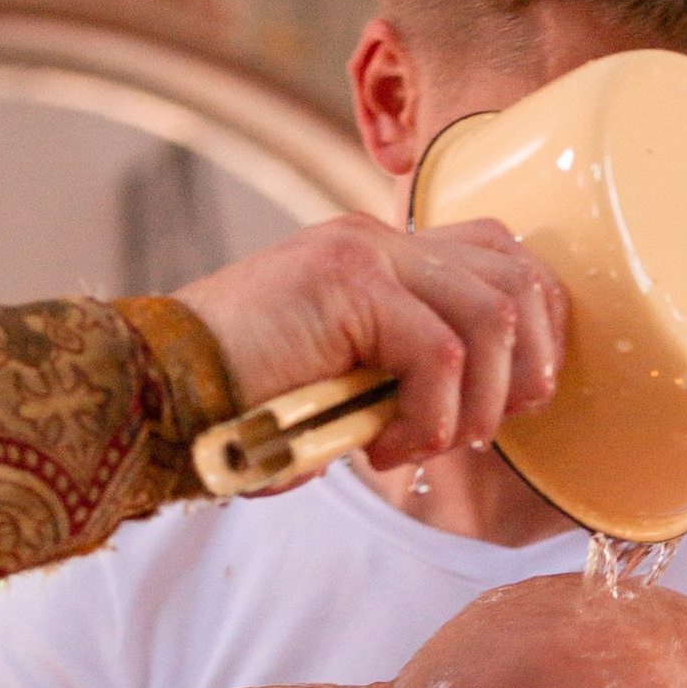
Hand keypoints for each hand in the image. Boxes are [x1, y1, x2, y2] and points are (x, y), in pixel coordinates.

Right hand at [178, 216, 567, 477]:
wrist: (150, 397)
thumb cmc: (239, 412)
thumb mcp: (347, 389)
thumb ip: (407, 379)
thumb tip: (487, 411)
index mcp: (381, 255)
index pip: (503, 258)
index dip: (536, 329)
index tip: (516, 401)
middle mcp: (378, 239)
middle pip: (518, 274)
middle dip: (528, 366)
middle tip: (485, 431)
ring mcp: (362, 253)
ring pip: (491, 316)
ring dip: (478, 403)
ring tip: (428, 445)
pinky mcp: (346, 283)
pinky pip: (440, 354)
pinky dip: (431, 417)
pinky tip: (384, 448)